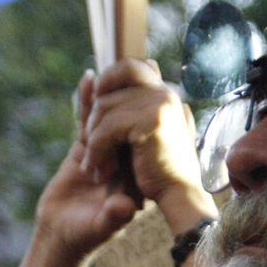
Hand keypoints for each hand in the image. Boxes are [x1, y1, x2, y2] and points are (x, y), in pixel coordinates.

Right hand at [32, 69, 142, 266]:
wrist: (61, 237)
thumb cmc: (85, 235)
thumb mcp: (101, 227)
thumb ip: (113, 217)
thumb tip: (124, 208)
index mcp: (140, 176)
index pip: (150, 142)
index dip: (152, 120)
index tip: (151, 100)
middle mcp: (127, 161)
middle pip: (135, 123)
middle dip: (131, 101)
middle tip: (130, 80)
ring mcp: (106, 151)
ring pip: (111, 116)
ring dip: (110, 96)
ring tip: (110, 74)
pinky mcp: (83, 147)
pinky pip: (86, 119)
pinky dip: (86, 101)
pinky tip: (88, 81)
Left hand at [80, 60, 214, 233]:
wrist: (180, 198)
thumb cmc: (161, 171)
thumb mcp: (145, 133)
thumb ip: (133, 108)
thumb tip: (115, 76)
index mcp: (164, 93)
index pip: (129, 68)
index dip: (106, 81)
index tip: (92, 105)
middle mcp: (164, 93)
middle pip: (110, 82)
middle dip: (93, 109)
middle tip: (86, 139)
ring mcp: (159, 104)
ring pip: (104, 108)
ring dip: (92, 138)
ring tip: (95, 166)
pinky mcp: (151, 122)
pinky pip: (107, 128)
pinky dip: (96, 151)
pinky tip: (98, 169)